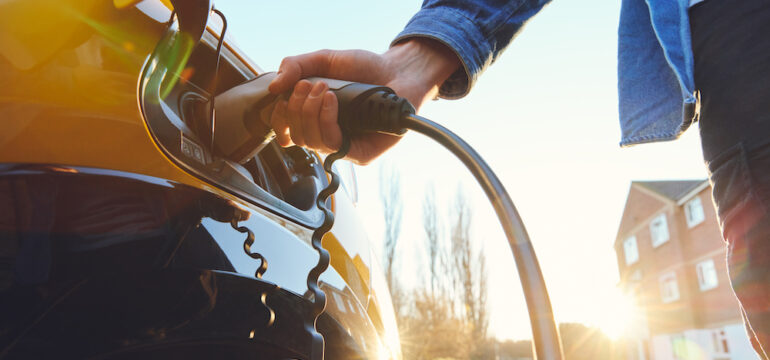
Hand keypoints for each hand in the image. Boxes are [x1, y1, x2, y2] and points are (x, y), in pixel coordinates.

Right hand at [268, 38, 459, 164]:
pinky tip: (333, 101)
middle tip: (309, 85)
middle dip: (296, 108)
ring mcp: (343, 145)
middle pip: (295, 136)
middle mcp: (326, 134)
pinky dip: (326, 120)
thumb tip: (273, 88)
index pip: (285, 132)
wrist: (397, 70)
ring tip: (324, 89)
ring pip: (310, 142)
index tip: (281, 98)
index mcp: (314, 118)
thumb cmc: (363, 68)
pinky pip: (333, 145)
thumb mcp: (324, 60)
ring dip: (310, 112)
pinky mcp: (360, 154)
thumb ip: (295, 66)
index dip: (278, 119)